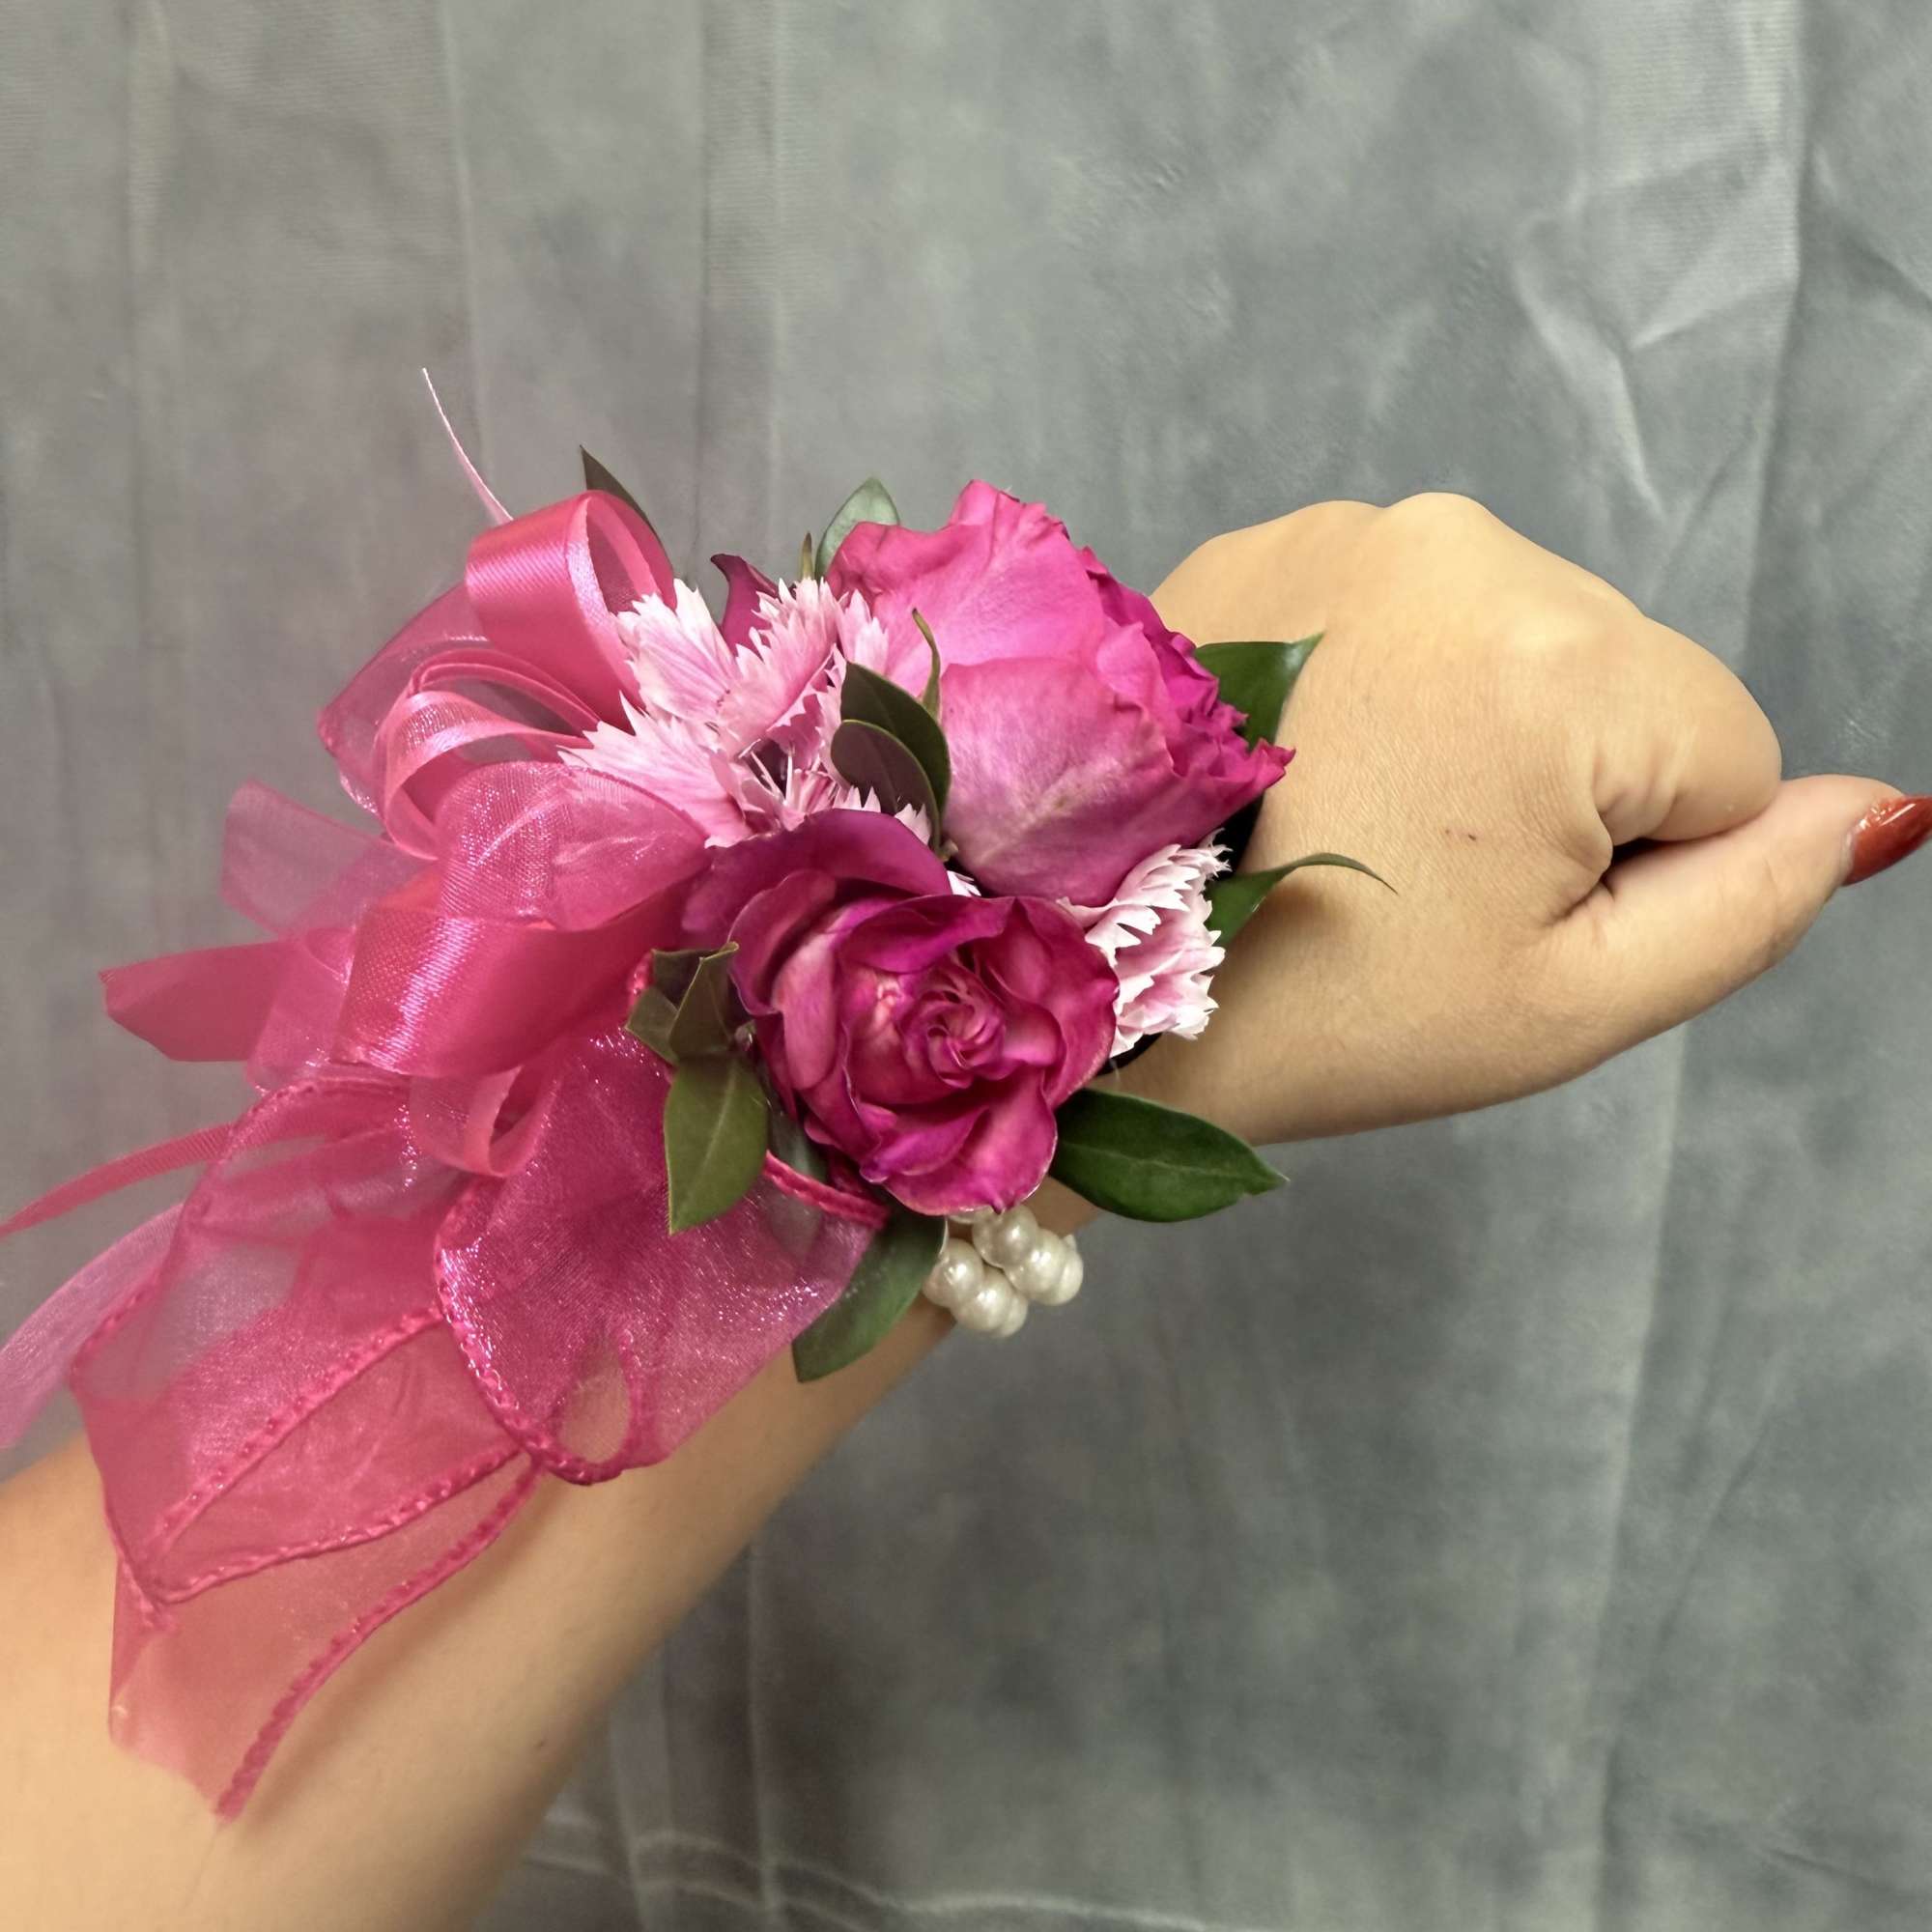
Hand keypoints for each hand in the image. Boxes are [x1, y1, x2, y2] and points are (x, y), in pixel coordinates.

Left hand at [1124, 492, 1924, 1147]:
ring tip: (1343, 828)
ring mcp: (1348, 529)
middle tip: (1407, 881)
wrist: (1077, 974)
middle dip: (1553, 790)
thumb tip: (1883, 809)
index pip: (1726, 757)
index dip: (1634, 865)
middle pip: (1621, 686)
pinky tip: (1297, 771)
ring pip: (1520, 648)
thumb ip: (1750, 901)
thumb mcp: (1564, 1000)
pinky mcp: (1270, 541)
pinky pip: (1411, 619)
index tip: (1493, 912)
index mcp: (1556, 656)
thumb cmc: (1317, 1011)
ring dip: (1469, 736)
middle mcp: (1459, 547)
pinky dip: (1385, 691)